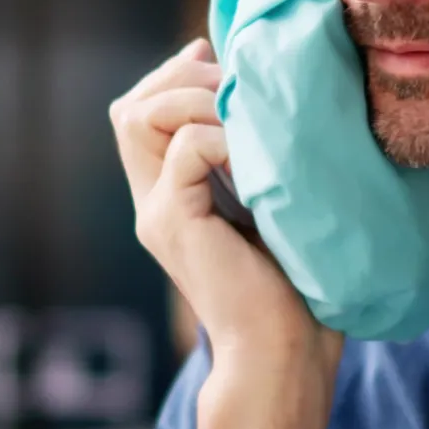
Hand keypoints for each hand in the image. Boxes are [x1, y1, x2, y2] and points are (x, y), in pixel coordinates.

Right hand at [109, 41, 343, 428]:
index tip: (228, 72)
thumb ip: (258, 161)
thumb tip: (265, 101)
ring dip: (196, 97)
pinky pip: (184, 145)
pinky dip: (224, 135)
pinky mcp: (172, 222)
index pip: (140, 113)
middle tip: (237, 88)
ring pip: (140, 114)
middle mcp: (154, 202)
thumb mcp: (275, 206)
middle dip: (181, 78)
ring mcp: (157, 212)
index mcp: (172, 199)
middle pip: (130, 107)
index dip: (176, 78)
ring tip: (246, 116)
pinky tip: (260, 158)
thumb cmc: (298, 291)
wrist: (285, 356)